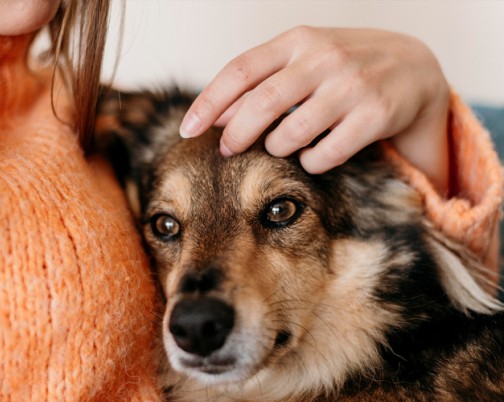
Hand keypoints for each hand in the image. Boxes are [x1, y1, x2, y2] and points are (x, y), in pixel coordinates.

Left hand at [180, 26, 449, 193]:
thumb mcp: (304, 60)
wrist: (414, 68)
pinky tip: (313, 156)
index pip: (240, 71)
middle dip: (236, 133)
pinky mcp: (376, 114)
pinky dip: (310, 162)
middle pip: (262, 103)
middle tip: (225, 151)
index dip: (208, 102)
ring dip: (277, 148)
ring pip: (292, 133)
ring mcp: (352, 85)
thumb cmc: (344, 68)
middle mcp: (324, 57)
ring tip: (280, 147)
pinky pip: (325, 153)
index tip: (187, 129)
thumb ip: (262, 81)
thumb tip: (215, 116)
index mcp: (298, 40)